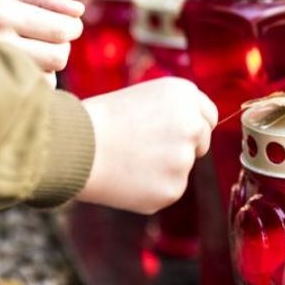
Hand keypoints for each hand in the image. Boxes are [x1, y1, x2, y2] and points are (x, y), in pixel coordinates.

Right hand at [0, 0, 83, 74]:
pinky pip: (37, 91)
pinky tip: (18, 68)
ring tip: (27, 52)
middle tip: (44, 38)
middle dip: (61, 46)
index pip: (64, 28)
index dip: (72, 26)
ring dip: (47, 65)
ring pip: (50, 76)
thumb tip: (78, 10)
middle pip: (60, 55)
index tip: (62, 22)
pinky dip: (35, 81)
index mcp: (0, 12)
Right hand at [77, 78, 217, 214]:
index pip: (208, 117)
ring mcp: (185, 159)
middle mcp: (193, 124)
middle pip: (200, 143)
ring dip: (162, 169)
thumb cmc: (101, 120)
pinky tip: (126, 178)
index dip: (192, 126)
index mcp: (185, 94)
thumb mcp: (144, 97)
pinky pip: (167, 190)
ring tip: (127, 160)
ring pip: (181, 168)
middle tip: (144, 148)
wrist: (75, 148)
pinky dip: (149, 189)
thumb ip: (174, 111)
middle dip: (181, 148)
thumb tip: (195, 133)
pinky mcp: (173, 189)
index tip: (176, 133)